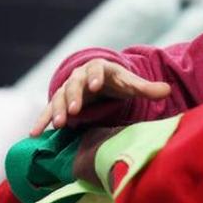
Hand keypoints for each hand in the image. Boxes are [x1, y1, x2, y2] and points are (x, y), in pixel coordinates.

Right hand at [29, 59, 170, 135]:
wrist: (100, 80)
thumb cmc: (118, 82)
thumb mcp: (131, 84)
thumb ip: (147, 88)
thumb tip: (168, 90)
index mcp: (99, 68)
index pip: (96, 69)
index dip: (94, 76)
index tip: (94, 86)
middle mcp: (80, 77)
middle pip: (74, 84)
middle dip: (73, 97)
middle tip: (73, 111)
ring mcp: (68, 90)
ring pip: (59, 98)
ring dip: (56, 110)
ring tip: (57, 125)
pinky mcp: (59, 103)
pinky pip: (48, 111)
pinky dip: (41, 121)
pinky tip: (34, 134)